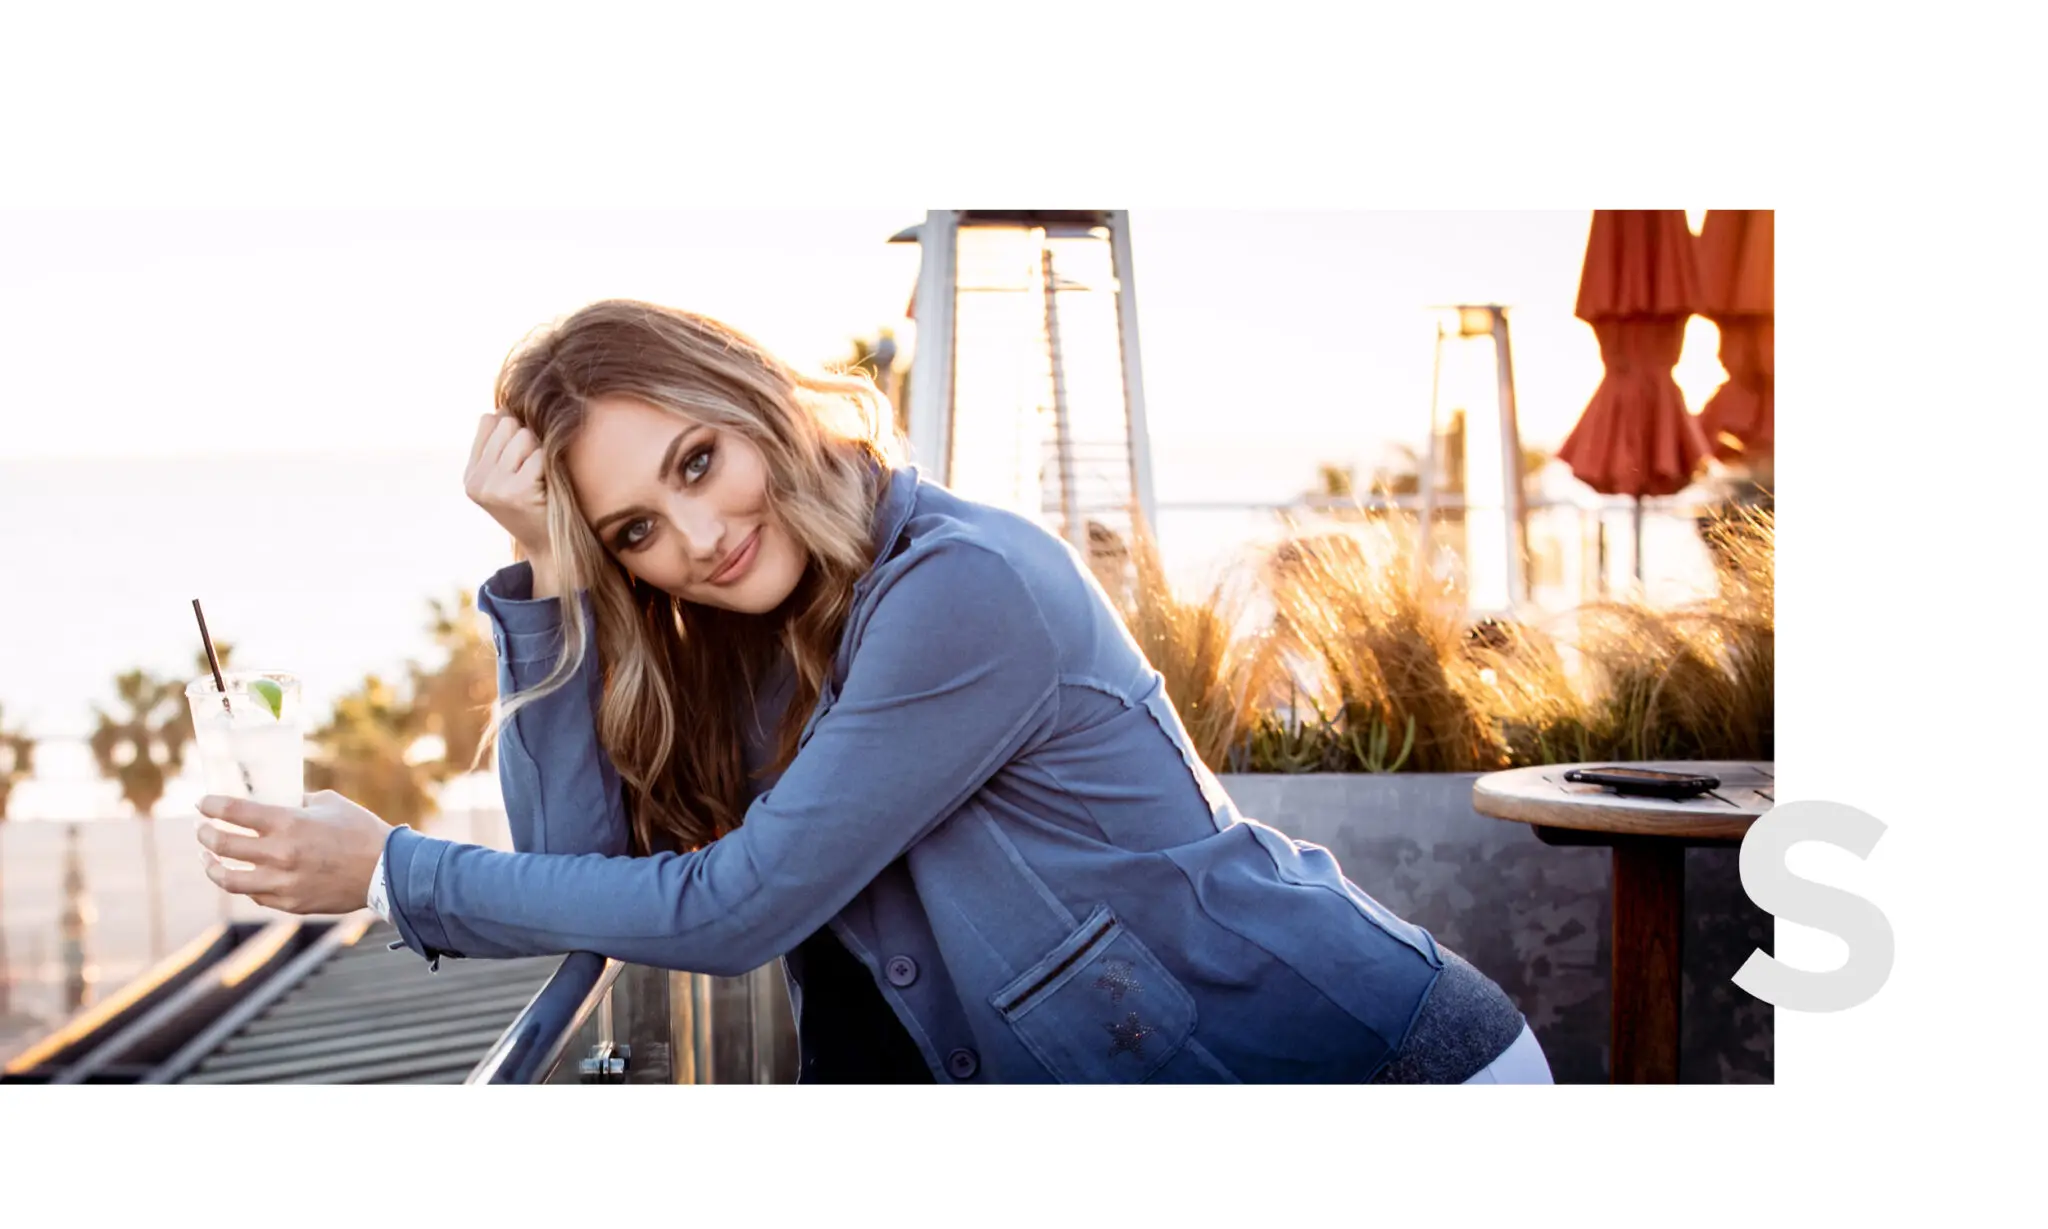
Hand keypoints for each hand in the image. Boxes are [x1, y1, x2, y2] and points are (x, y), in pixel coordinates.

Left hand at [196, 790, 390, 915]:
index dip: (211, 805)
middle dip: (205, 834)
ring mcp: (282, 883)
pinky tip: (244, 875)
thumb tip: (274, 798)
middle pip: (223, 844)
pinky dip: (245, 884)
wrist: (387, 871)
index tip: (202, 803)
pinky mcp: (289, 904)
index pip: (233, 811)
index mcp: (288, 822)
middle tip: (203, 830)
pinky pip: (255, 895)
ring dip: (212, 866)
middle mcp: (279, 853)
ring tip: (209, 859)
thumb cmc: (361, 831)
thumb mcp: (329, 803)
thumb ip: (297, 801)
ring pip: (228, 878)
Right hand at [464, 412, 550, 562]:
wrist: (550, 547)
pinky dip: (548, 466)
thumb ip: (502, 445)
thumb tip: (505, 405)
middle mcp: (476, 481)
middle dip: (528, 439)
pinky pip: (538, 456)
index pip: (488, 420)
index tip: (523, 454)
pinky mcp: (515, 492)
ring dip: (539, 452)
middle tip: (535, 468)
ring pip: (524, 436)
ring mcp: (493, 487)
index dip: (512, 428)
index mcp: (471, 475)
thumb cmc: (537, 504)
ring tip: (540, 477)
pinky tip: (546, 486)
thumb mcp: (510, 476)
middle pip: (507, 424)